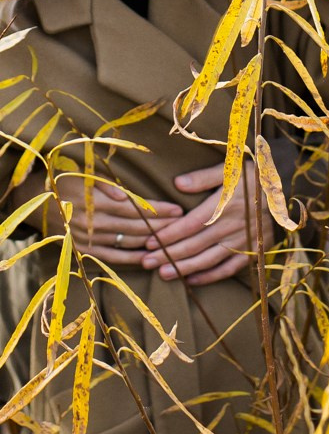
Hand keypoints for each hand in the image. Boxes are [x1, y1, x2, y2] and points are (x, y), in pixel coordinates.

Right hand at [36, 175, 182, 264]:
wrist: (38, 202)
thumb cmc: (66, 181)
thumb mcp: (83, 175)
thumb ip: (104, 185)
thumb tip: (125, 196)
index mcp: (95, 200)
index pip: (135, 207)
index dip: (158, 209)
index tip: (179, 209)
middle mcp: (93, 222)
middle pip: (136, 226)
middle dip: (162, 226)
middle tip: (185, 225)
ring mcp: (89, 238)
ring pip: (128, 242)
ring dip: (152, 242)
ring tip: (174, 240)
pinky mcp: (85, 250)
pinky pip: (113, 257)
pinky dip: (132, 258)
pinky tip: (150, 258)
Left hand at [141, 162, 273, 284]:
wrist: (289, 186)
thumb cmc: (255, 174)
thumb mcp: (231, 167)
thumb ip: (204, 177)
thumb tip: (177, 184)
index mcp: (225, 204)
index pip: (191, 223)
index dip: (170, 234)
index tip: (150, 241)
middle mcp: (233, 225)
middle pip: (196, 244)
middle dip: (169, 254)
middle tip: (146, 262)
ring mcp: (244, 240)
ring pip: (210, 259)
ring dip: (185, 268)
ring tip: (163, 274)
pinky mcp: (254, 250)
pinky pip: (230, 267)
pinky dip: (211, 276)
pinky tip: (193, 280)